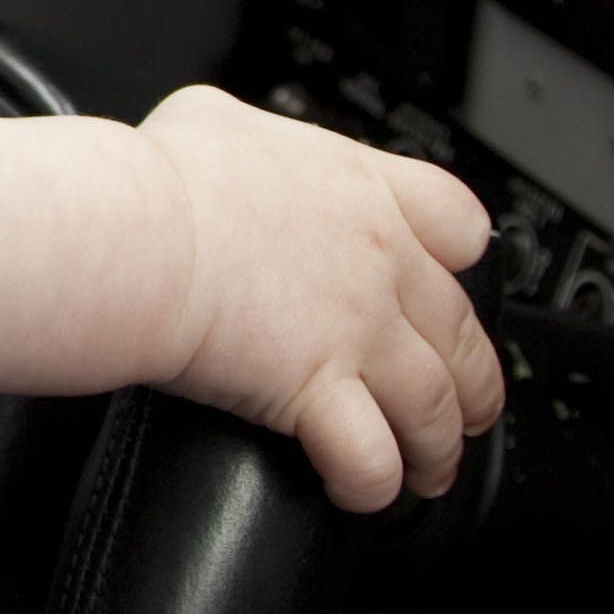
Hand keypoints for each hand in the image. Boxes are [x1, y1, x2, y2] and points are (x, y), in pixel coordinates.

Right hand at [135, 85, 501, 510]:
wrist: (139, 237)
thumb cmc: (163, 179)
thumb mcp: (214, 120)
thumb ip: (250, 134)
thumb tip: (226, 144)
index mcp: (361, 191)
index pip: (458, 222)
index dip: (462, 261)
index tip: (452, 285)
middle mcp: (377, 263)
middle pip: (460, 330)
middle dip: (473, 382)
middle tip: (469, 409)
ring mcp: (357, 332)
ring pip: (435, 405)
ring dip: (438, 447)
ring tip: (428, 471)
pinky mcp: (318, 393)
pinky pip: (372, 458)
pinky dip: (374, 484)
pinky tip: (361, 492)